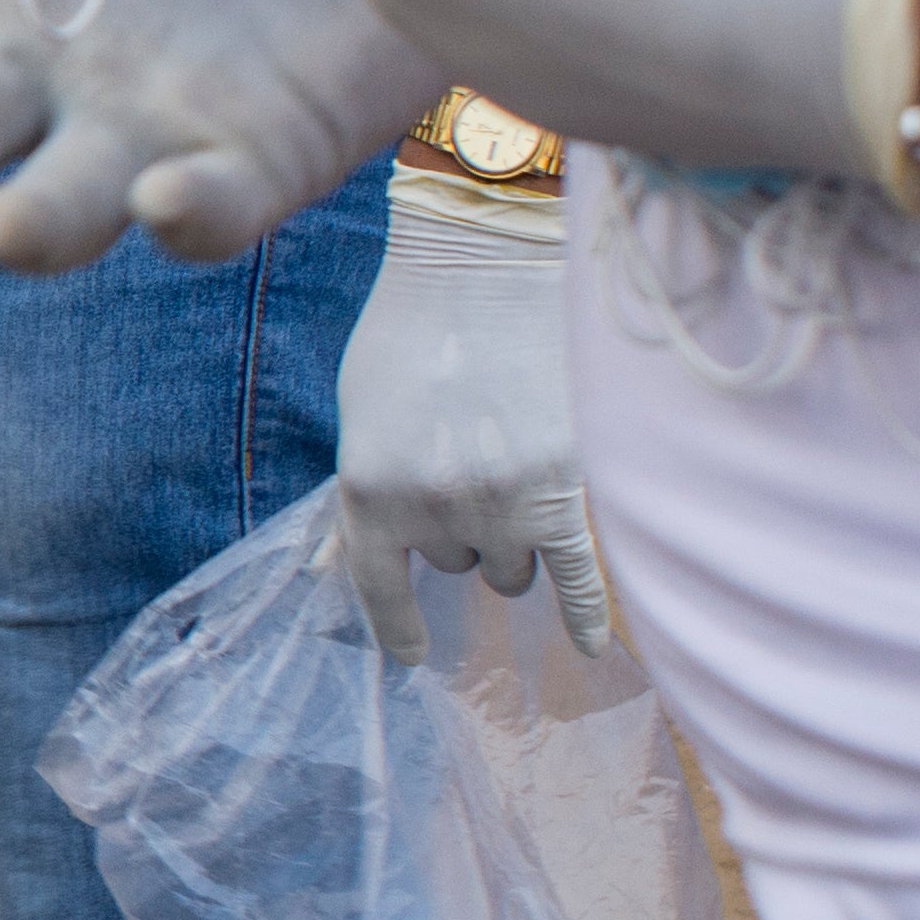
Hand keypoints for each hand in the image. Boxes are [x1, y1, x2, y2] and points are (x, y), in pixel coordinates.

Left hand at [336, 165, 608, 659]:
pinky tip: (593, 648)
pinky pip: (576, 581)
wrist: (489, 264)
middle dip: (464, 528)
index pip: (378, 587)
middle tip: (476, 461)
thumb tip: (327, 568)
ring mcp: (499, 506)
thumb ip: (359, 492)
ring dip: (515, 538)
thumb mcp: (360, 414)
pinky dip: (585, 616)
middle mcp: (430, 510)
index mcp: (367, 490)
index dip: (397, 627)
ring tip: (519, 468)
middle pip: (456, 563)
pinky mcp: (563, 493)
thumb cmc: (414, 330)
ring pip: (512, 568)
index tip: (413, 655)